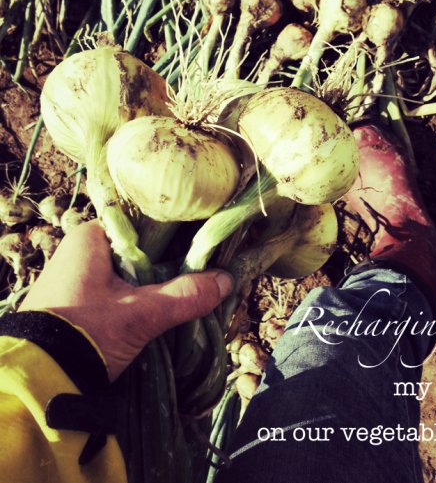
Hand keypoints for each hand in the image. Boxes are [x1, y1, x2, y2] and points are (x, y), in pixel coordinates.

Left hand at [19, 221, 232, 380]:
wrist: (35, 385)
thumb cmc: (85, 333)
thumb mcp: (140, 314)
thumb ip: (184, 295)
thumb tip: (227, 280)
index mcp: (90, 237)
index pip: (144, 224)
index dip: (177, 235)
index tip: (204, 246)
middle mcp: (81, 251)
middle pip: (140, 251)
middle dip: (170, 266)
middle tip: (203, 273)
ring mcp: (77, 279)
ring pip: (131, 275)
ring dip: (156, 286)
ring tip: (190, 292)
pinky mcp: (78, 304)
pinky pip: (119, 293)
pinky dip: (140, 300)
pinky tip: (164, 310)